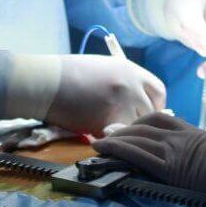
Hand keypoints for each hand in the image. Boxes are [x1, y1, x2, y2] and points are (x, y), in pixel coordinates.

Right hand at [45, 55, 165, 136]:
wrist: (46, 82)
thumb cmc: (68, 73)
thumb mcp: (103, 68)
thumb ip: (124, 82)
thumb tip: (137, 100)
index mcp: (131, 70)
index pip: (159, 91)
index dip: (156, 104)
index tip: (148, 112)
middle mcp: (131, 87)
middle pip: (151, 113)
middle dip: (141, 122)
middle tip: (129, 127)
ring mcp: (121, 106)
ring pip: (135, 128)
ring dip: (125, 132)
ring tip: (109, 129)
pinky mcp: (107, 123)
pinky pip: (117, 137)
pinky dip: (108, 138)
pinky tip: (95, 132)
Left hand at [93, 112, 205, 197]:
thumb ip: (199, 147)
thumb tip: (196, 154)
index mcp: (189, 131)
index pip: (159, 118)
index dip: (140, 122)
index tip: (128, 127)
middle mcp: (177, 136)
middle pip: (143, 126)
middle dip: (122, 129)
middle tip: (106, 133)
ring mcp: (172, 149)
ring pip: (137, 138)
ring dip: (115, 139)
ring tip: (99, 143)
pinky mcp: (169, 166)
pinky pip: (138, 155)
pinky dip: (119, 150)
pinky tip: (106, 149)